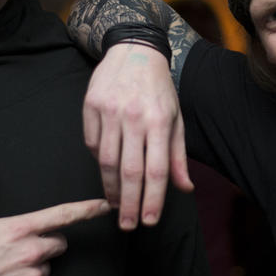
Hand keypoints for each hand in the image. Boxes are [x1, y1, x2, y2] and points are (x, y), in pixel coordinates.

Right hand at [0, 158, 110, 275]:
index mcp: (21, 228)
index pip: (63, 215)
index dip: (88, 209)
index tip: (106, 205)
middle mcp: (32, 251)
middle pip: (58, 244)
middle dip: (46, 245)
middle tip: (19, 249)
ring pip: (48, 268)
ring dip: (35, 268)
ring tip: (7, 270)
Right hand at [83, 43, 191, 230]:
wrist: (133, 49)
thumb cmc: (159, 89)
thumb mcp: (176, 118)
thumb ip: (178, 155)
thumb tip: (184, 188)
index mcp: (160, 121)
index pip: (157, 170)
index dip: (153, 199)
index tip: (149, 221)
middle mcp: (134, 117)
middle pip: (130, 171)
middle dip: (129, 204)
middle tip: (127, 226)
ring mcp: (109, 112)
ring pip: (107, 161)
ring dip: (111, 188)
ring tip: (115, 205)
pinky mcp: (90, 106)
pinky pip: (92, 144)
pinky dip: (99, 162)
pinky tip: (107, 172)